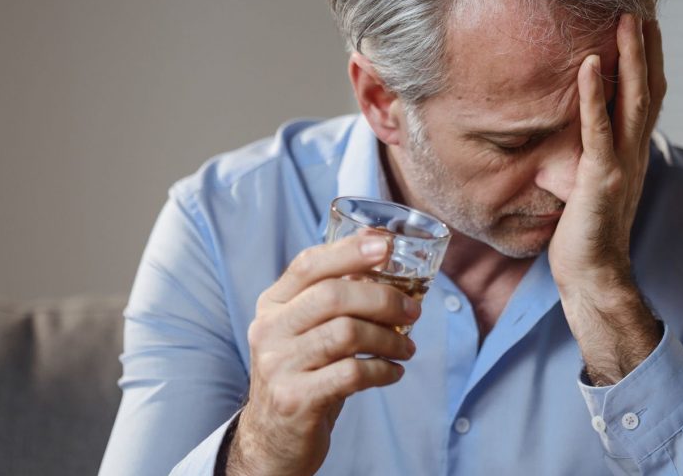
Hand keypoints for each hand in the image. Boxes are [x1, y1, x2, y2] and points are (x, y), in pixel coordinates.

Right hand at [226, 235, 420, 474]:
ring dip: (389, 339)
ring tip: (407, 348)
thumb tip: (381, 254)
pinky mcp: (296, 399)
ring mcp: (278, 365)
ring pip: (347, 333)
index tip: (385, 244)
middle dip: (383, 299)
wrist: (272, 437)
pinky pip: (352, 374)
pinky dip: (383, 370)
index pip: (308, 264)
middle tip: (413, 311)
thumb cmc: (302, 373)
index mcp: (272, 304)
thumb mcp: (305, 330)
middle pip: (333, 296)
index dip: (348, 250)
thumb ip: (333, 297)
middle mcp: (269, 330)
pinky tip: (393, 373)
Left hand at [547, 13, 665, 383]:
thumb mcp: (594, 182)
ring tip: (627, 16)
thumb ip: (595, 153)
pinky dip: (595, 94)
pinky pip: (598, 128)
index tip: (642, 15)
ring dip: (631, 56)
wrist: (594, 277)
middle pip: (649, 86)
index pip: (647, 92)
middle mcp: (635, 151)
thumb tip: (582, 128)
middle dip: (647, 43)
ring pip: (633, 99)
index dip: (648, 54)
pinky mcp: (602, 178)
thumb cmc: (586, 233)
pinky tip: (590, 63)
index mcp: (634, 150)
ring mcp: (622, 163)